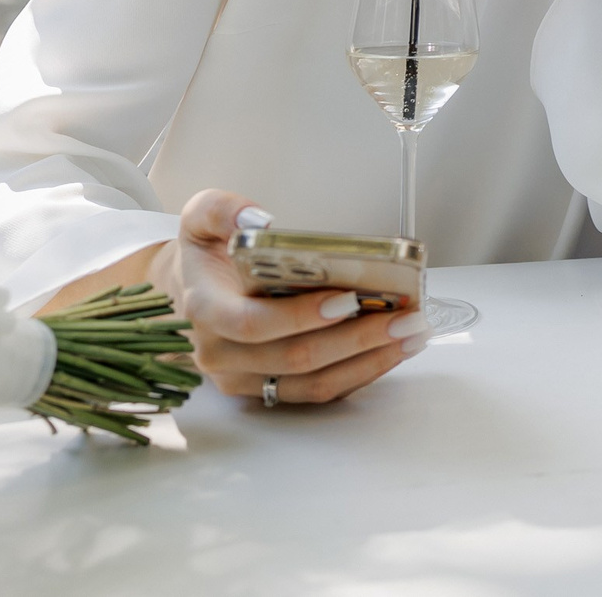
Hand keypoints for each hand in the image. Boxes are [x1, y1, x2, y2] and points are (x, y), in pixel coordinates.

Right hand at [149, 190, 425, 406]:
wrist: (189, 291)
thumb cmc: (206, 256)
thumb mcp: (200, 217)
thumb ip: (223, 209)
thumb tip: (260, 220)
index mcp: (206, 309)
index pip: (252, 324)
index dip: (301, 317)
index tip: (348, 299)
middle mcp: (222, 353)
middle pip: (295, 358)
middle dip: (356, 339)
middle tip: (404, 316)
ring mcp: (245, 378)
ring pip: (312, 383)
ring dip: (368, 361)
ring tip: (411, 333)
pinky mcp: (268, 390)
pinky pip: (318, 392)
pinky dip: (360, 373)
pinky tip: (394, 349)